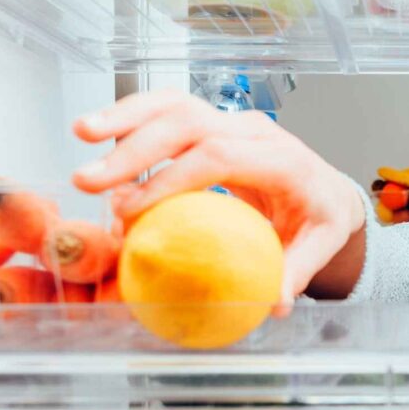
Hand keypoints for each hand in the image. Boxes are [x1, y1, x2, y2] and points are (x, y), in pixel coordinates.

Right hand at [72, 89, 365, 307]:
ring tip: (81, 133)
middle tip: (90, 181)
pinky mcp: (213, 122)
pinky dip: (132, 116)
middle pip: (190, 123)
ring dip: (125, 117)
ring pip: (175, 104)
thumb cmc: (320, 219)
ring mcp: (232, 121)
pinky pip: (169, 110)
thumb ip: (296, 272)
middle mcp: (255, 131)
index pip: (220, 157)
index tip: (132, 210)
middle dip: (135, 148)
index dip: (172, 179)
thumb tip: (274, 304)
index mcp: (283, 159)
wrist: (327, 190)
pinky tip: (97, 131)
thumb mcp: (319, 247)